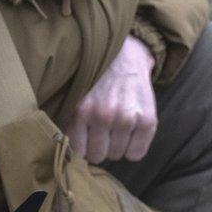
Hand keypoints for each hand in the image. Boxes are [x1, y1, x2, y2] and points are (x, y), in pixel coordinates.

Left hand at [71, 34, 157, 162]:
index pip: (78, 151)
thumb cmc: (97, 79)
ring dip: (117, 146)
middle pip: (98, 155)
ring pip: (117, 155)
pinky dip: (133, 148)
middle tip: (103, 132)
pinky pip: (136, 154)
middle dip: (100, 147)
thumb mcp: (77, 95)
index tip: (86, 138)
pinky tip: (130, 135)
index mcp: (82, 110)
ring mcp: (127, 118)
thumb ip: (71, 121)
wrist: (125, 56)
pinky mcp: (146, 120)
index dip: (83, 146)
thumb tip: (65, 150)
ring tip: (117, 129)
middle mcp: (104, 115)